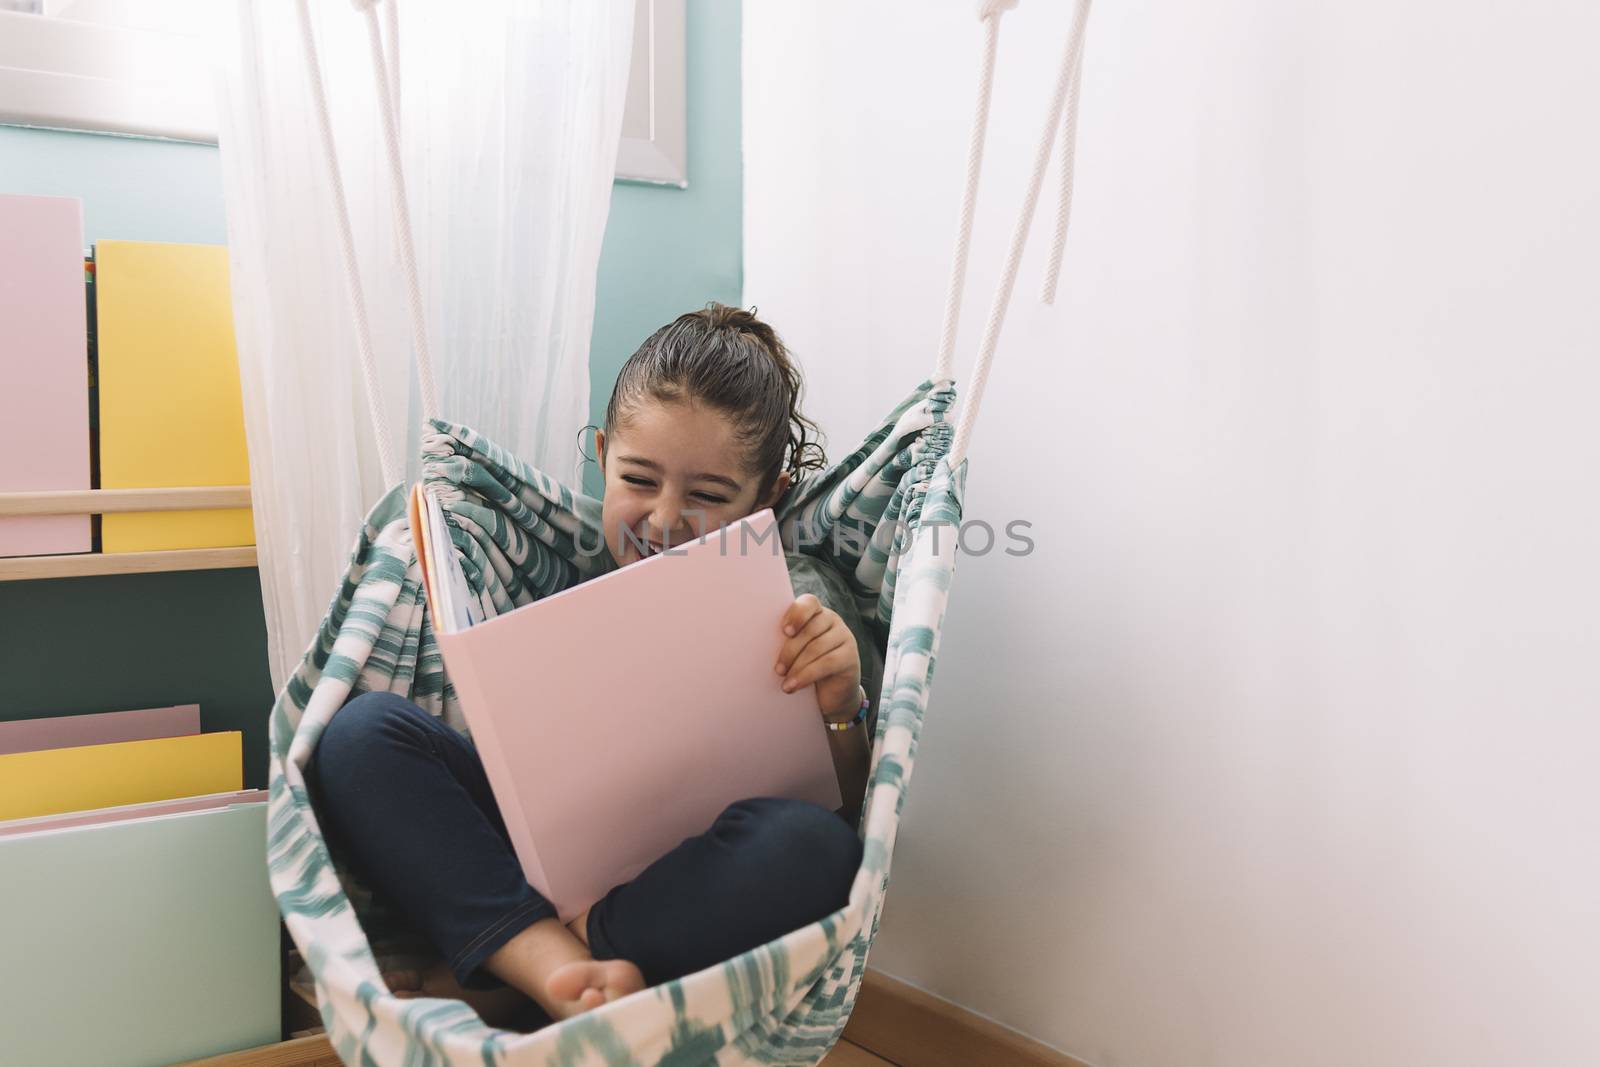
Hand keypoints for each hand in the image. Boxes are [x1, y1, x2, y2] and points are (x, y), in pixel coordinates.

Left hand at [775, 593, 862, 720]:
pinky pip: (827, 663)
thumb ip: (786, 641)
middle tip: (778, 670)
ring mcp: (844, 636)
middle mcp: (832, 620)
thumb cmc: (806, 668)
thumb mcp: (795, 651)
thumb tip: (758, 644)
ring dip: (797, 667)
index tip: (784, 631)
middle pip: (809, 629)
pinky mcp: (850, 656)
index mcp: (816, 613)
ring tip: (785, 684)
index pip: (809, 603)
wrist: (832, 694)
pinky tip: (794, 686)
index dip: (796, 614)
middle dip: (790, 651)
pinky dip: (807, 675)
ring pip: (816, 647)